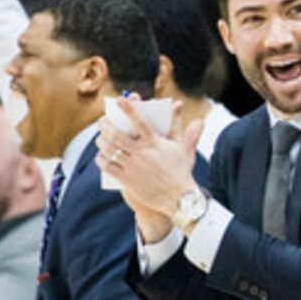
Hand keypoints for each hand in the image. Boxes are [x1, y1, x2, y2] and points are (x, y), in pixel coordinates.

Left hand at [99, 97, 202, 231]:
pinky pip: (107, 166)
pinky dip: (101, 160)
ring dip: (101, 141)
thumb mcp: (186, 152)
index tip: (120, 99)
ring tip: (100, 138)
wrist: (178, 199)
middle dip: (105, 126)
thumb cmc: (182, 173)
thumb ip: (190, 134)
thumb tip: (200, 121)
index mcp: (155, 144)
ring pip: (109, 149)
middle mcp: (142, 153)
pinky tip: (101, 157)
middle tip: (102, 122)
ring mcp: (132, 167)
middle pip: (116, 135)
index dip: (129, 109)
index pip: (140, 122)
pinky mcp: (127, 180)